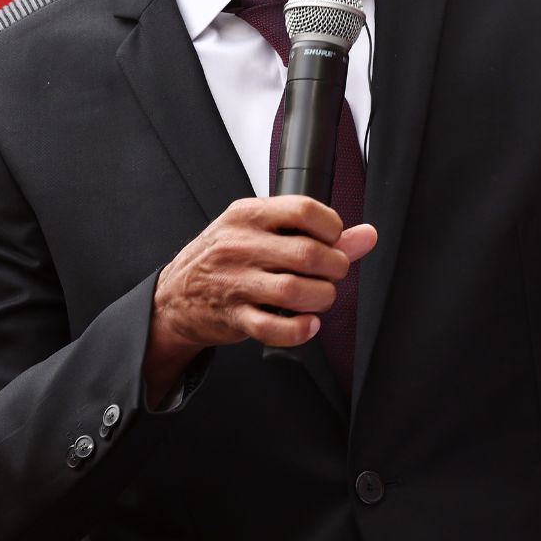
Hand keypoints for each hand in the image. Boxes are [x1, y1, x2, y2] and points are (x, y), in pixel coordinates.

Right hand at [143, 195, 377, 401]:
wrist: (175, 296)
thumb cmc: (221, 259)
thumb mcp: (259, 232)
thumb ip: (314, 232)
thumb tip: (366, 235)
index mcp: (248, 215)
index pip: (304, 210)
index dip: (332, 227)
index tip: (333, 240)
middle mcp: (240, 245)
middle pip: (307, 254)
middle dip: (334, 267)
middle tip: (332, 273)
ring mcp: (235, 282)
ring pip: (295, 291)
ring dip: (321, 298)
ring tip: (320, 297)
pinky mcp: (234, 318)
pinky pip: (275, 329)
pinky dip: (301, 330)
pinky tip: (307, 324)